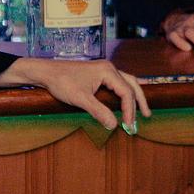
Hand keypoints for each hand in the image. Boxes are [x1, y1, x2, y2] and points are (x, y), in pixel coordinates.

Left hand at [0, 56, 151, 131]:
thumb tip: (114, 125)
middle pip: (132, 84)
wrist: (46, 72)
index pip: (126, 92)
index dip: (130, 109)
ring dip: (135, 96)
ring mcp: (105, 69)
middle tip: (146, 116)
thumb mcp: (81, 99)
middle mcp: (109, 68)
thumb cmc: (62, 82)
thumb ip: (99, 112)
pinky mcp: (99, 73)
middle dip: (139, 101)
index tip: (128, 124)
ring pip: (127, 82)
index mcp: (107, 71)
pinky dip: (126, 92)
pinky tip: (127, 100)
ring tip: (142, 110)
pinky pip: (119, 82)